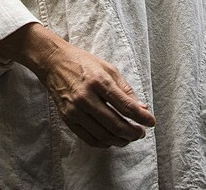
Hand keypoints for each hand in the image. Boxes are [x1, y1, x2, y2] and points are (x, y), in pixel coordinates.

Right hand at [0, 23, 155, 147]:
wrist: (54, 63)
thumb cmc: (83, 63)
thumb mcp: (108, 69)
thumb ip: (125, 89)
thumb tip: (141, 108)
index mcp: (99, 82)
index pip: (126, 106)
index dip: (142, 117)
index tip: (151, 122)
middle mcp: (86, 98)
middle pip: (116, 124)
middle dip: (133, 132)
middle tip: (141, 132)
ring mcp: (75, 110)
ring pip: (103, 135)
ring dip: (120, 140)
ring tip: (129, 137)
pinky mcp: (67, 119)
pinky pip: (89, 138)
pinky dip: (104, 143)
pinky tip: (112, 139)